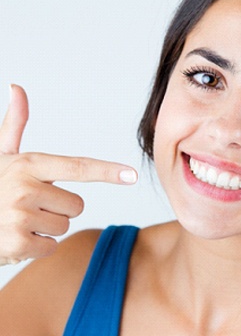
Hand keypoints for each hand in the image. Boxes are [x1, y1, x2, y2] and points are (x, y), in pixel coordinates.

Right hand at [0, 85, 137, 264]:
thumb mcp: (1, 157)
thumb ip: (13, 126)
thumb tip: (17, 88)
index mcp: (27, 165)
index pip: (77, 168)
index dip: (107, 171)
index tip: (132, 175)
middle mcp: (24, 188)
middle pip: (77, 205)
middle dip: (58, 209)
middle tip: (28, 207)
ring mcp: (20, 216)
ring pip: (64, 225)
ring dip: (45, 228)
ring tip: (18, 221)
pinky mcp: (16, 244)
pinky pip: (51, 246)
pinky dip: (36, 247)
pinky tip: (14, 238)